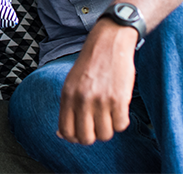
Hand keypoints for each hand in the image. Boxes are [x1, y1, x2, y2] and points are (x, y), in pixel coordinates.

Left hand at [57, 19, 139, 144]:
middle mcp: (82, 99)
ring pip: (105, 135)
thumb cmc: (90, 65)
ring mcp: (101, 100)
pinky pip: (121, 126)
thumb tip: (61, 135)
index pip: (66, 132)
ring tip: (109, 115)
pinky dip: (121, 122)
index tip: (82, 133)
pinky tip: (119, 109)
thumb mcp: (71, 84)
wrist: (109, 42)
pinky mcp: (119, 99)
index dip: (75, 138)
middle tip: (97, 125)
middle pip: (86, 138)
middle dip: (93, 136)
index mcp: (68, 95)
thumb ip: (66, 108)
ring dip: (108, 129)